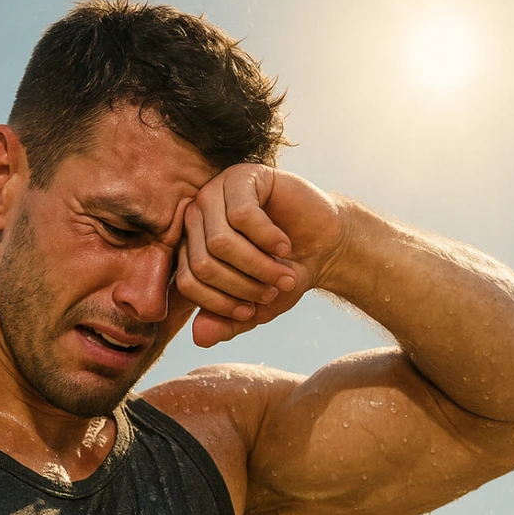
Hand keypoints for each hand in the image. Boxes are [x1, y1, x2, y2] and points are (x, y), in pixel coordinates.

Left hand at [176, 166, 346, 347]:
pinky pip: (245, 215)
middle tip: (273, 290)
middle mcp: (196, 217)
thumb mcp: (254, 309)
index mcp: (190, 247)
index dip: (220, 304)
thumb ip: (225, 324)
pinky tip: (284, 247)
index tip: (250, 312)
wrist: (324, 246)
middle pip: (204, 264)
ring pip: (221, 242)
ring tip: (282, 274)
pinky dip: (268, 239)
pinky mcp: (243, 176)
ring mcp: (217, 192)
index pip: (189, 283)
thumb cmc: (283, 276)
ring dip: (258, 266)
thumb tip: (198, 338)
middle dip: (242, 286)